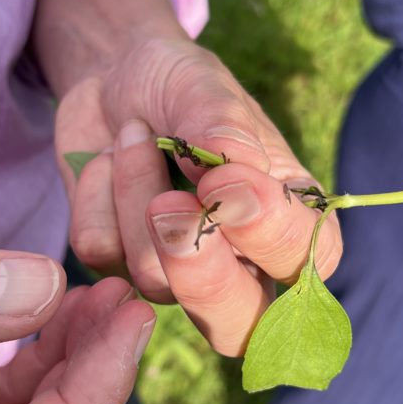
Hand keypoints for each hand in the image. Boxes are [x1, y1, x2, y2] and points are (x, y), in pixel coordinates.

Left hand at [56, 34, 341, 355]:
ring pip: (153, 276)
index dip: (269, 236)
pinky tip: (107, 158)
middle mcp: (239, 263)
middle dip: (198, 270)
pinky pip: (100, 249)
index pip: (306, 264)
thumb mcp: (208, 88)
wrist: (115, 77)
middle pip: (235, 326)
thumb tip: (236, 166)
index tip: (224, 178)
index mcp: (289, 220)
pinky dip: (96, 191)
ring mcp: (173, 272)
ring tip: (136, 131)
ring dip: (135, 191)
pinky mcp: (115, 263)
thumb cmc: (182, 85)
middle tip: (168, 204)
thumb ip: (225, 127)